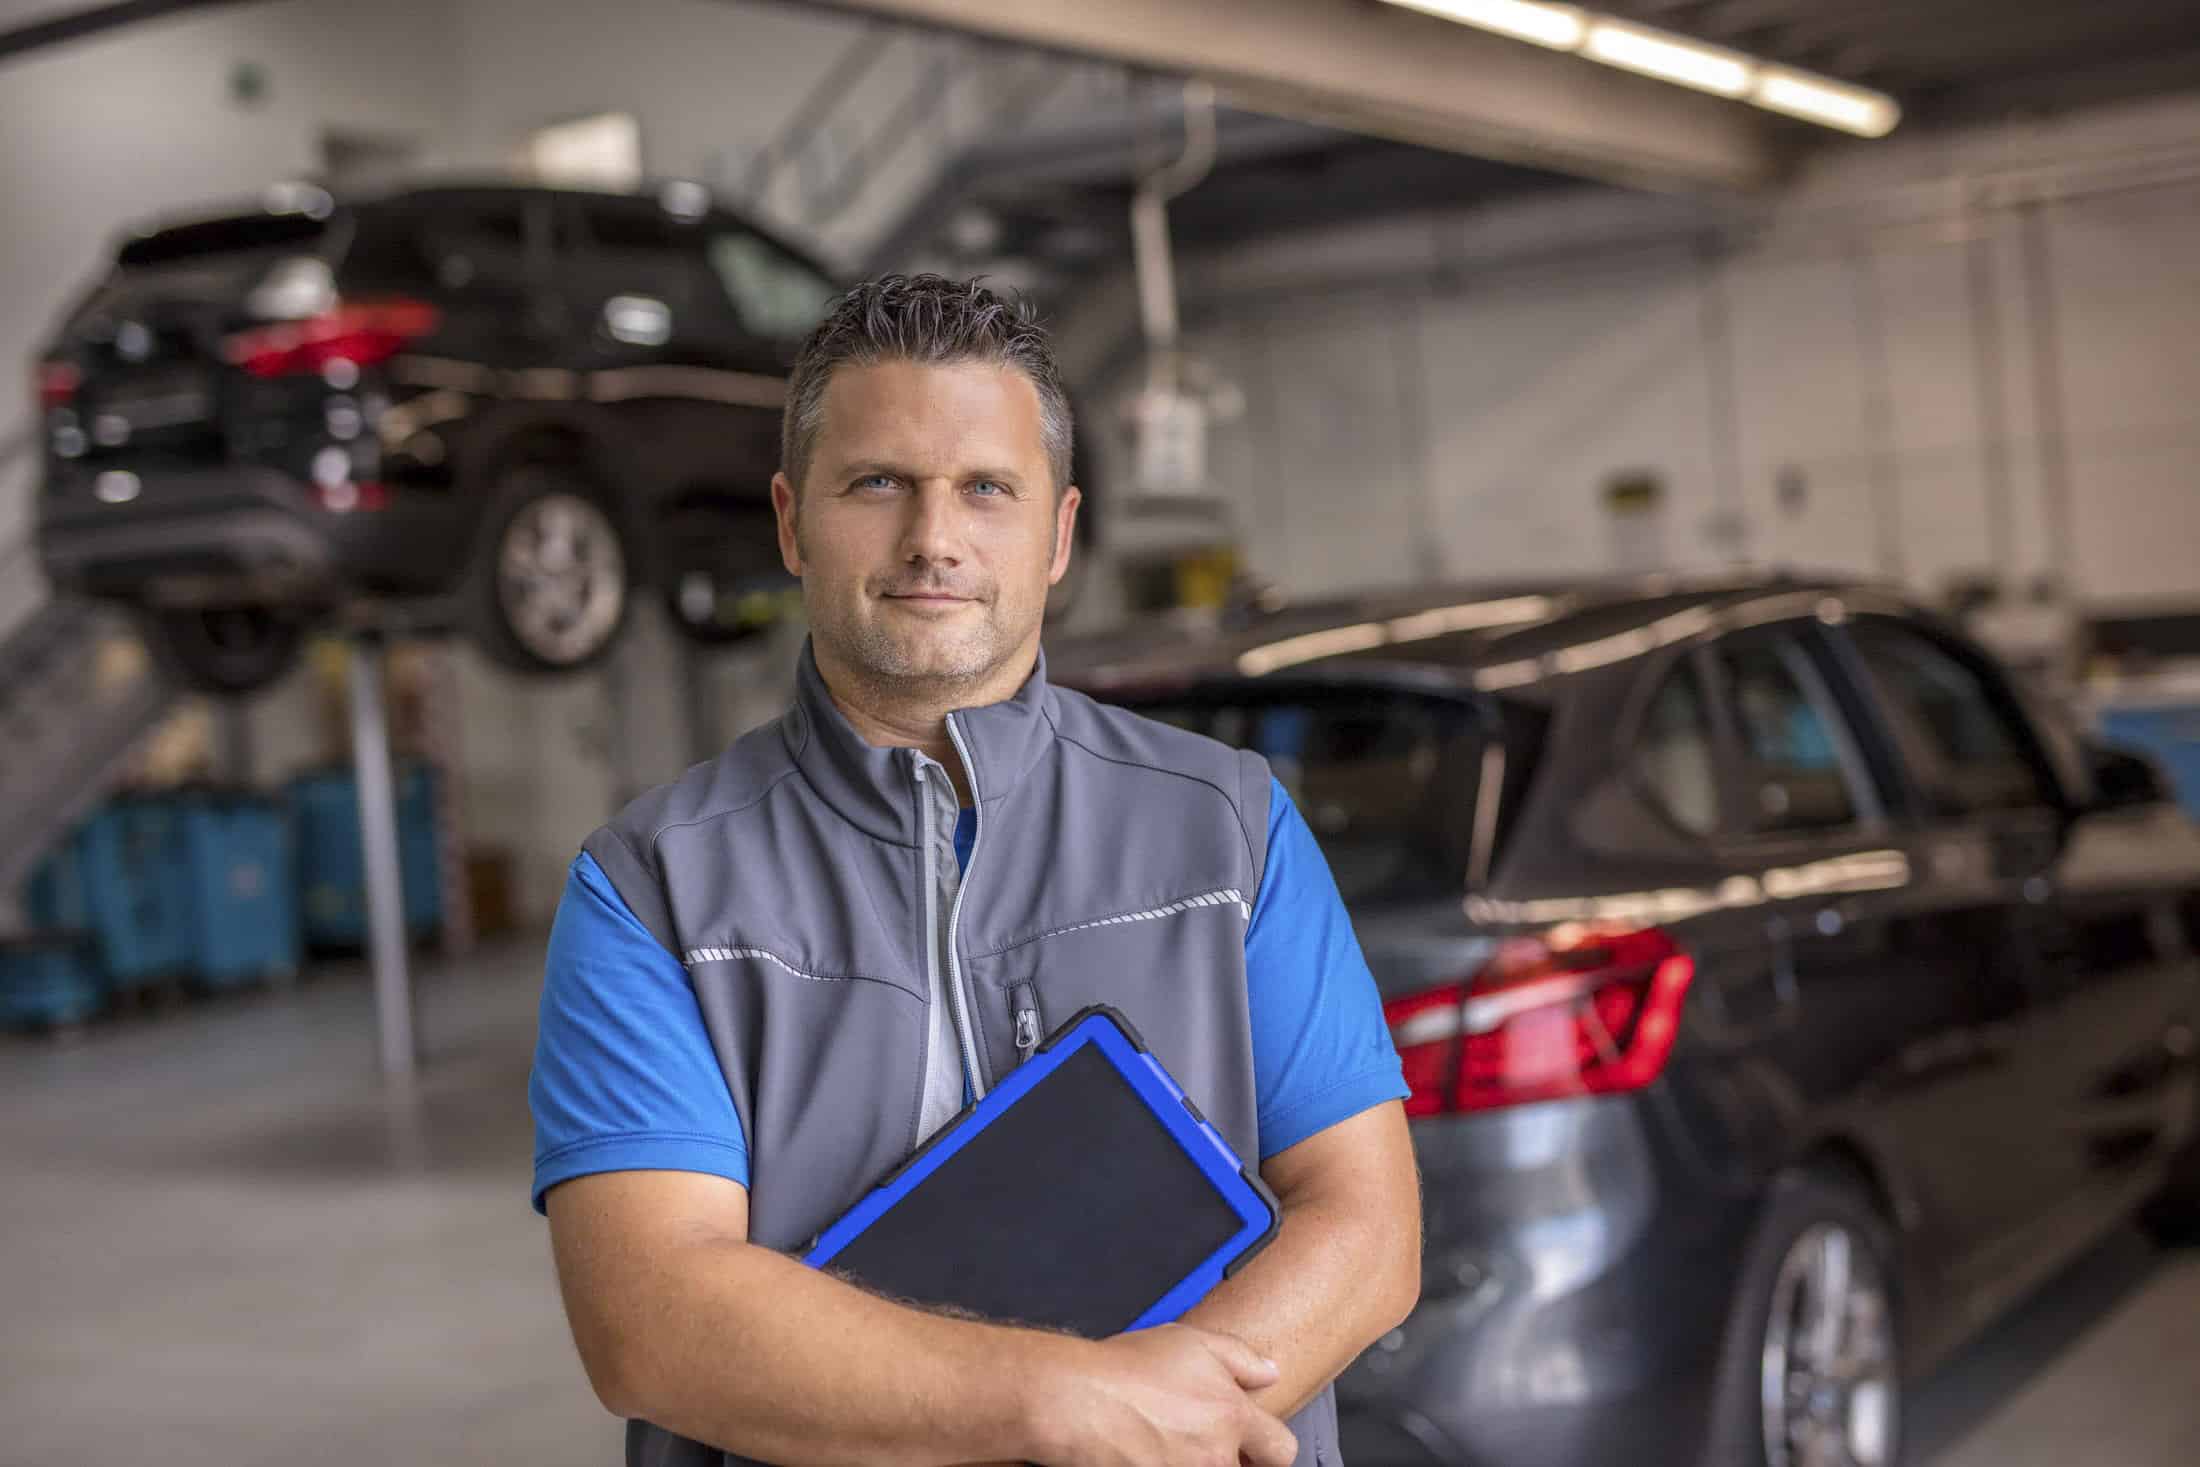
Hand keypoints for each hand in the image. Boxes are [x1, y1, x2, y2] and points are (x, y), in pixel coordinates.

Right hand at [1028, 1324, 1298, 1466]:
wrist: (1076, 1402)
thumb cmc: (1124, 1371)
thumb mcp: (1191, 1342)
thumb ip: (1241, 1359)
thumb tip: (1268, 1373)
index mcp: (1232, 1417)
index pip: (1282, 1451)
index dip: (1270, 1448)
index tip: (1257, 1446)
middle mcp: (1216, 1457)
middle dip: (1227, 1458)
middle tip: (1196, 1438)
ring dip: (1192, 1462)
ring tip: (1164, 1441)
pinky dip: (1162, 1464)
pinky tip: (1146, 1451)